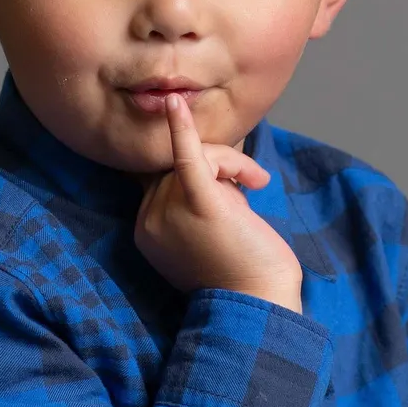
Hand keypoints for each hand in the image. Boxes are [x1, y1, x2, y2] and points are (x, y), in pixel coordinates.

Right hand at [133, 92, 303, 300]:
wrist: (261, 302)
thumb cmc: (242, 271)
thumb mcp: (203, 236)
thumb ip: (192, 205)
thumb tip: (210, 168)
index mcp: (146, 230)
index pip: (166, 177)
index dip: (202, 175)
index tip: (235, 196)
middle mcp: (149, 220)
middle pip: (177, 163)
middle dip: (220, 166)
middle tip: (253, 184)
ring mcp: (169, 210)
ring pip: (195, 156)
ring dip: (232, 163)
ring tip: (257, 184)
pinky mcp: (198, 201)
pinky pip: (185, 156)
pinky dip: (182, 129)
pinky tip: (175, 104)